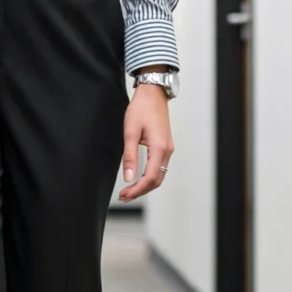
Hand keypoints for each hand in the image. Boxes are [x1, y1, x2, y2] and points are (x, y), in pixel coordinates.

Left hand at [118, 85, 173, 201]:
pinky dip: (149, 177)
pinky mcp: (165, 146)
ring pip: (159, 175)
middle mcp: (167, 151)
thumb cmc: (141, 109)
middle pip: (156, 181)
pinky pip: (159, 167)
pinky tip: (138, 179)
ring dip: (145, 185)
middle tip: (124, 196)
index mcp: (159, 148)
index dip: (137, 190)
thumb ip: (130, 156)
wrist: (153, 94)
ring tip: (129, 191)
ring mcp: (168, 149)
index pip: (150, 178)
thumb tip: (129, 177)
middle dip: (140, 191)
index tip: (124, 195)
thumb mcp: (130, 132)